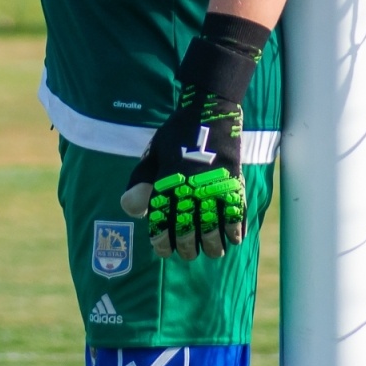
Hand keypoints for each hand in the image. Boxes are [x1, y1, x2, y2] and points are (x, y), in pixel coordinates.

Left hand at [120, 87, 246, 260]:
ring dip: (213, 244)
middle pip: (188, 229)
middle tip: (187, 254)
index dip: (161, 240)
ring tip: (212, 252)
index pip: (162, 221)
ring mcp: (213, 186)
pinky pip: (236, 213)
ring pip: (213, 227)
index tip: (163, 251)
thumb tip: (130, 209)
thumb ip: (141, 182)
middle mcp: (189, 187)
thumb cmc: (176, 134)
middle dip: (187, 247)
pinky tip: (233, 239)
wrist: (208, 112)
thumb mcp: (153, 154)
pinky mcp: (234, 182)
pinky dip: (235, 230)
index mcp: (167, 181)